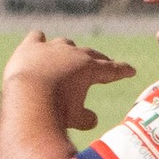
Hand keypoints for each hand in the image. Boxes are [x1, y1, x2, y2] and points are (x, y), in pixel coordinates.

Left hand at [2, 32, 134, 131]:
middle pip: (91, 54)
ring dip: (70, 50)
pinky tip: (40, 41)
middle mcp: (73, 54)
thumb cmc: (56, 111)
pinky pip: (37, 38)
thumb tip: (91, 118)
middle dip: (100, 60)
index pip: (111, 69)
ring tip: (72, 55)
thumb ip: (86, 118)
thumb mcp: (77, 119)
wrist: (27, 98)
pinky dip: (40, 41)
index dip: (122, 71)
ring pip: (65, 44)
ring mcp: (50, 48)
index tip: (132, 71)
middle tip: (106, 63)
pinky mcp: (30, 47)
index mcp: (89, 69)